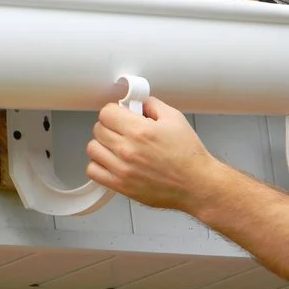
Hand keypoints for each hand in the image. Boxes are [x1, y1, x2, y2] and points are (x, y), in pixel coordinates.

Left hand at [86, 97, 216, 210]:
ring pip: (93, 149)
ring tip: (115, 146)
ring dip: (102, 145)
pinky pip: (93, 171)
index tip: (119, 115)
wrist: (196, 184)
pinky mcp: (120, 185)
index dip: (113, 111)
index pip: (106, 113)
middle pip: (98, 129)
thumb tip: (137, 102)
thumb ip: (152, 105)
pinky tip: (110, 162)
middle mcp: (127, 149)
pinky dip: (98, 165)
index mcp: (140, 131)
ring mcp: (122, 169)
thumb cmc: (188, 156)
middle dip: (109, 126)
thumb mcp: (175, 119)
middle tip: (120, 130)